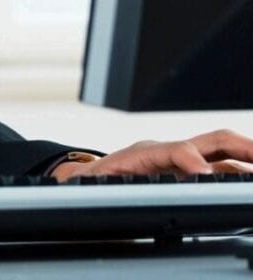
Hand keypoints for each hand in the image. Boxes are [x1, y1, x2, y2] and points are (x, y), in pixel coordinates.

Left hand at [51, 128, 252, 181]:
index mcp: (144, 153)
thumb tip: (88, 179)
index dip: (192, 160)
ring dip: (250, 157)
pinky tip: (251, 180)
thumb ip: (96, 183)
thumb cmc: (96, 182)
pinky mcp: (192, 174)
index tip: (205, 175)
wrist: (93, 178)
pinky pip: (223, 170)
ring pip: (225, 154)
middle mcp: (170, 152)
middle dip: (243, 147)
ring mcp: (185, 161)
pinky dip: (243, 173)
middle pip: (214, 141)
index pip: (176, 150)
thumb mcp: (94, 184)